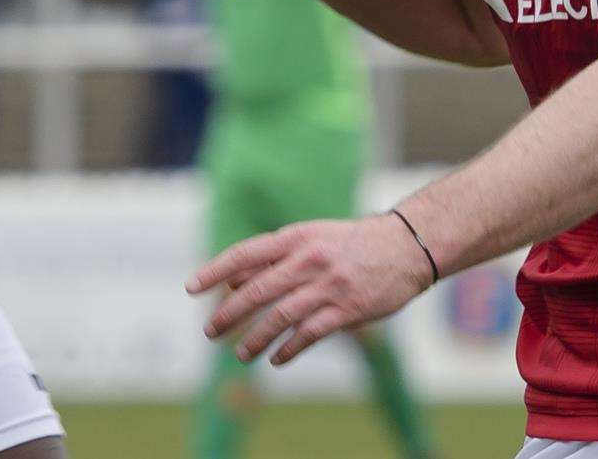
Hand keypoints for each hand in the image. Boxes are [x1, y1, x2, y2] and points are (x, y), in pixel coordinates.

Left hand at [186, 214, 432, 365]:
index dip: (216, 270)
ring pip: (280, 316)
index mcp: (296, 238)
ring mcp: (328, 285)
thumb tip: (232, 280)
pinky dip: (289, 348)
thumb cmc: (350, 243)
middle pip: (258, 290)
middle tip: (210, 331)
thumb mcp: (310, 239)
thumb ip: (273, 259)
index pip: (245, 254)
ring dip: (256, 338)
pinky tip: (277, 359)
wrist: (405, 246)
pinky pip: (309, 333)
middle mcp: (308, 259)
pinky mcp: (347, 309)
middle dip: (229, 313)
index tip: (192, 287)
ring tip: (240, 354)